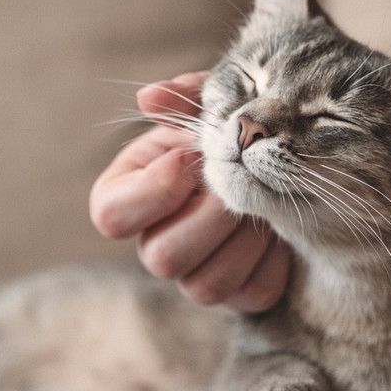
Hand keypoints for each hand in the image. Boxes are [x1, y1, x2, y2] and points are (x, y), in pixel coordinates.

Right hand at [90, 72, 290, 311]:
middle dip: (208, 216)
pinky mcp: (240, 293)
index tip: (189, 158)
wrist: (276, 165)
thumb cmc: (226, 132)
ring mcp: (194, 275)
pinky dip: (273, 259)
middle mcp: (154, 243)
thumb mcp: (208, 108)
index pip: (111, 217)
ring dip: (242, 239)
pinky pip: (252, 293)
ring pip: (204, 286)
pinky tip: (279, 228)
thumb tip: (149, 97)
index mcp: (129, 198)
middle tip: (236, 183)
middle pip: (160, 258)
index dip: (154, 190)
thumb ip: (183, 99)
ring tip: (261, 203)